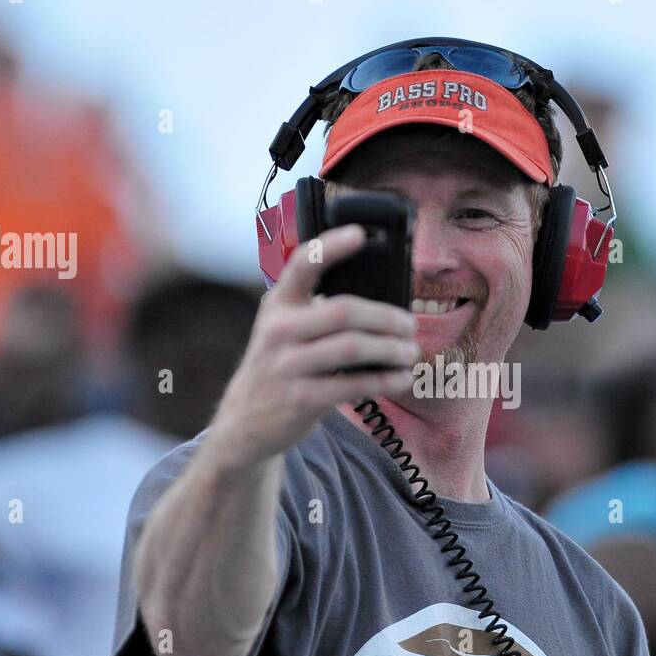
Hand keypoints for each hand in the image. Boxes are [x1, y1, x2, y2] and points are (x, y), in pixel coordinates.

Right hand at [208, 224, 418, 463]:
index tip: (360, 235)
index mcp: (278, 304)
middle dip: (386, 317)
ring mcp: (287, 366)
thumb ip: (317, 311)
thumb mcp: (284, 330)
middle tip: (410, 325)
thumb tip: (382, 302)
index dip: (331, 246)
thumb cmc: (281, 365)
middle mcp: (278, 330)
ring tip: (410, 352)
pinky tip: (401, 378)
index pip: (302, 265)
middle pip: (344, 311)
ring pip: (353, 347)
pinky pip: (354, 385)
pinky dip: (385, 380)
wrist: (245, 421)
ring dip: (392, 349)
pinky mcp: (300, 399)